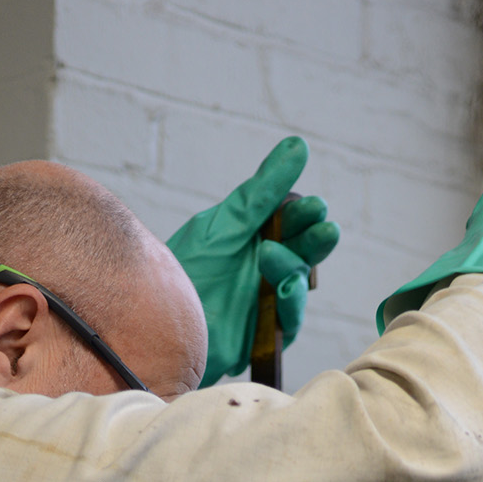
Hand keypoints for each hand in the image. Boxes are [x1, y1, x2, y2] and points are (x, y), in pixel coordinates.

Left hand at [167, 137, 339, 386]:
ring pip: (297, 283)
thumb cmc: (185, 270)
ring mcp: (265, 301)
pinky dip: (290, 304)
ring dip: (292, 268)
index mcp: (254, 236)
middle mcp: (264, 267)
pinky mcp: (263, 334)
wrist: (157, 323)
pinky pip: (289, 321)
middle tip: (325, 229)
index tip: (314, 206)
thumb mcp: (224, 226)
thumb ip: (261, 193)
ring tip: (271, 256)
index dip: (304, 213)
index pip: (290, 221)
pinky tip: (283, 290)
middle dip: (315, 240)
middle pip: (302, 251)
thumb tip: (298, 146)